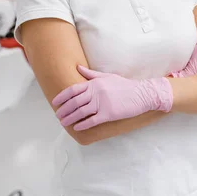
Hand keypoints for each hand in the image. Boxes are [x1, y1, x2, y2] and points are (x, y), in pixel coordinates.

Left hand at [52, 66, 172, 130]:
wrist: (141, 94)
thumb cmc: (125, 85)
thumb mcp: (107, 76)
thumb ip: (91, 74)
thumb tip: (77, 67)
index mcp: (94, 83)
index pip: (73, 89)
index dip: (61, 96)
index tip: (55, 102)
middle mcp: (96, 92)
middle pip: (74, 102)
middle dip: (63, 109)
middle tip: (57, 115)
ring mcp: (102, 103)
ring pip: (80, 112)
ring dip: (70, 118)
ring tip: (63, 123)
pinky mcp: (108, 114)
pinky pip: (92, 120)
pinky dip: (83, 124)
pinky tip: (77, 128)